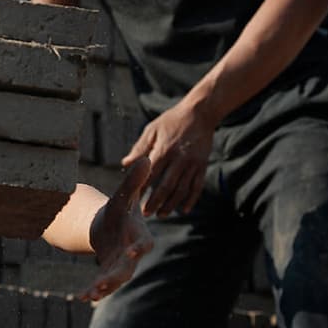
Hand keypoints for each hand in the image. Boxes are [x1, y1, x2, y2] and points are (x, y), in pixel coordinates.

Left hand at [79, 159, 154, 300]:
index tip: (134, 251)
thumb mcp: (124, 195)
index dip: (140, 247)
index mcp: (139, 235)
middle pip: (128, 267)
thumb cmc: (120, 209)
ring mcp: (121, 266)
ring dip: (104, 287)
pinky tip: (81, 298)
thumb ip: (133, 181)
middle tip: (105, 283)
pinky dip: (93, 291)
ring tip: (91, 294)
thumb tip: (146, 158)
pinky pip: (102, 284)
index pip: (144, 243)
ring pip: (115, 280)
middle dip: (117, 275)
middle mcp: (132, 254)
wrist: (111, 225)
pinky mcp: (109, 273)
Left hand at [122, 98, 214, 216]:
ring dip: (171, 204)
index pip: (150, 174)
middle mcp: (179, 159)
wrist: (200, 113)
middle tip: (146, 213)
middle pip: (166, 186)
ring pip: (182, 190)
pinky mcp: (202, 166)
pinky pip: (197, 187)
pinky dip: (191, 200)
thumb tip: (125, 164)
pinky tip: (184, 209)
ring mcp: (192, 164)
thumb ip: (139, 149)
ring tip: (161, 214)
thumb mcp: (152, 130)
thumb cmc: (171, 120)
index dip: (141, 189)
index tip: (132, 199)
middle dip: (155, 202)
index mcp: (164, 150)